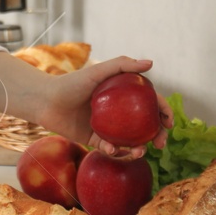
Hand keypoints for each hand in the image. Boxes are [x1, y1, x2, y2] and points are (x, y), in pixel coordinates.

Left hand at [0, 52, 172, 156]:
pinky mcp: (94, 140)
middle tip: (160, 143)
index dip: (163, 113)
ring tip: (138, 151)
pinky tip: (112, 149)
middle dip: (157, 137)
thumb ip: (122, 65)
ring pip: (130, 142)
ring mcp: (107, 127)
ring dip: (138, 149)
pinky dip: (113, 151)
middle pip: (144, 127)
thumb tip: (151, 63)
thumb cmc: (71, 82)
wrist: (46, 100)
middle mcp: (118, 113)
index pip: (150, 104)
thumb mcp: (97, 71)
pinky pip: (109, 149)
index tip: (169, 123)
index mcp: (123, 96)